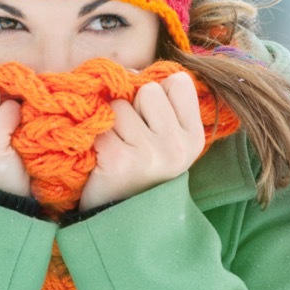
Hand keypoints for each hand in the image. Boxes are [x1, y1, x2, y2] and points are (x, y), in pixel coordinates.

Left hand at [79, 71, 205, 210]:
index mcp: (194, 137)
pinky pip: (101, 123)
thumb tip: (133, 69)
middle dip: (132, 106)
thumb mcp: (165, 140)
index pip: (178, 81)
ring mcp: (151, 153)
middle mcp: (178, 146)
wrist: (118, 220)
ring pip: (120, 105)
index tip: (148, 117)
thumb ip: (162, 106)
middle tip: (130, 138)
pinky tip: (103, 158)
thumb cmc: (139, 171)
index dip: (156, 91)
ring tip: (116, 148)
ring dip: (111, 122)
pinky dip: (95, 137)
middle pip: (148, 90)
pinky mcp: (121, 160)